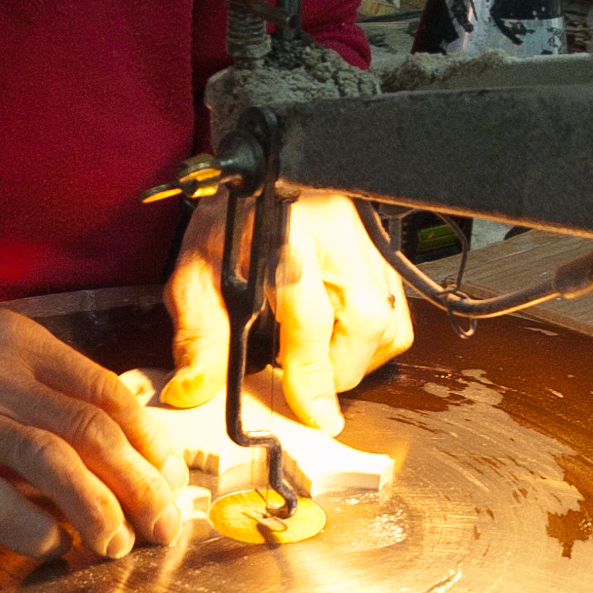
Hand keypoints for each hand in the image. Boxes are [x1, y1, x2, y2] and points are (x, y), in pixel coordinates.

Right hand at [0, 306, 186, 560]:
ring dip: (98, 510)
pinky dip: (31, 528)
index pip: (106, 391)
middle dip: (141, 484)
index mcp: (16, 342)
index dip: (151, 440)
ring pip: (53, 463)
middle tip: (165, 524)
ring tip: (118, 545)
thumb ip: (40, 382)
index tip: (171, 476)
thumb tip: (113, 428)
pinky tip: (51, 546)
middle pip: (92, 430)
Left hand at [164, 190, 412, 431]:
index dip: (313, 374)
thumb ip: (198, 336)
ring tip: (315, 355)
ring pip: (391, 325)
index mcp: (286, 240)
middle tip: (299, 377)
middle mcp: (338, 241)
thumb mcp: (196, 274)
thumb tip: (193, 390)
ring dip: (356, 357)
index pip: (310, 316)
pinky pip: (398, 314)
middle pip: (368, 325)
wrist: (259, 176)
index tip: (317, 416)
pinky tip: (338, 336)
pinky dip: (372, 340)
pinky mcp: (385, 255)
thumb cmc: (229, 221)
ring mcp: (369, 246)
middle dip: (336, 369)